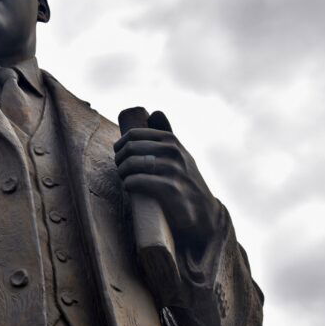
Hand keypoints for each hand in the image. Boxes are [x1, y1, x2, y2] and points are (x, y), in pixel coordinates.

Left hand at [113, 123, 221, 247]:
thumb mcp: (180, 154)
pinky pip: (138, 181)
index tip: (119, 155)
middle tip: (121, 170)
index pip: (134, 134)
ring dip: (123, 172)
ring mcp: (173, 170)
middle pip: (130, 149)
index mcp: (171, 141)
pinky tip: (130, 187)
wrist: (205, 214)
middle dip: (120, 159)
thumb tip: (155, 111)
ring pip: (132, 164)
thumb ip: (167, 134)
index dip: (121, 145)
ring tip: (125, 179)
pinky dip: (129, 184)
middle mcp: (173, 152)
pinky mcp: (171, 190)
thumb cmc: (186, 182)